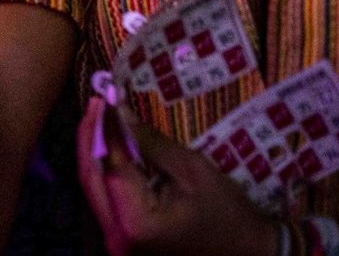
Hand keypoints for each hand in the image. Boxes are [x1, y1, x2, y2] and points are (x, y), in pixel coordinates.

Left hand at [77, 97, 277, 255]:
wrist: (248, 253)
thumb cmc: (227, 213)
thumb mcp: (191, 170)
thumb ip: (150, 142)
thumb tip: (120, 111)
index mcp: (135, 223)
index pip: (110, 166)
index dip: (104, 129)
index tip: (105, 97)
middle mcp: (117, 237)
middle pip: (91, 179)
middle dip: (90, 138)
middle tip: (96, 104)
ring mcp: (117, 242)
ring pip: (95, 189)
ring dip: (95, 153)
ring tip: (100, 119)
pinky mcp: (124, 240)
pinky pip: (107, 200)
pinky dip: (107, 173)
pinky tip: (109, 148)